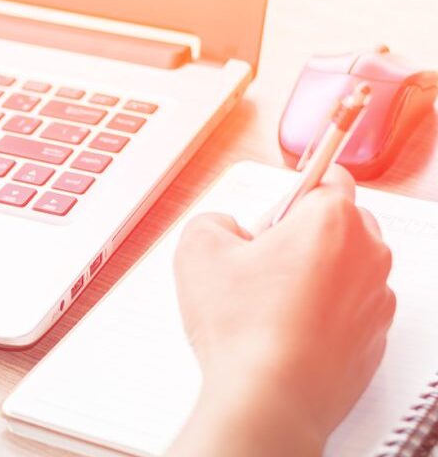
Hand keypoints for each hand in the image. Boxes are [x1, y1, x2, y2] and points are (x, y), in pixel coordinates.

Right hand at [168, 166, 394, 456]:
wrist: (270, 399)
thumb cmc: (245, 329)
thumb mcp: (197, 249)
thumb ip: (213, 219)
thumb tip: (225, 228)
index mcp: (331, 221)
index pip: (330, 174)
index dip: (295, 184)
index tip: (289, 186)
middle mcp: (367, 255)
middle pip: (340, 222)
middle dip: (302, 233)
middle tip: (259, 259)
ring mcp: (375, 300)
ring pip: (345, 267)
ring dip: (314, 274)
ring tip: (267, 304)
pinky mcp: (374, 339)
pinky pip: (348, 309)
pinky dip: (322, 313)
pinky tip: (284, 331)